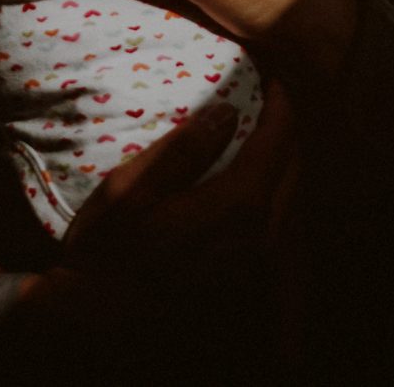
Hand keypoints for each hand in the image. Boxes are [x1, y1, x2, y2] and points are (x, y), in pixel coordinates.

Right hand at [8, 83, 298, 357]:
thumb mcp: (129, 191)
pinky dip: (277, 193)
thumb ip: (182, 151)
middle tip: (272, 104)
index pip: (276, 143)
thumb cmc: (107, 248)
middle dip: (286, 132)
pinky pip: (279, 223)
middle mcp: (260, 234)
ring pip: (291, 197)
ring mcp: (257, 259)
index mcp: (237, 205)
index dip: (280, 106)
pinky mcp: (249, 274)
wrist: (101, 312)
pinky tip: (258, 182)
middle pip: (293, 169)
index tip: (273, 81)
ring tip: (266, 136)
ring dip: (284, 163)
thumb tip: (227, 111)